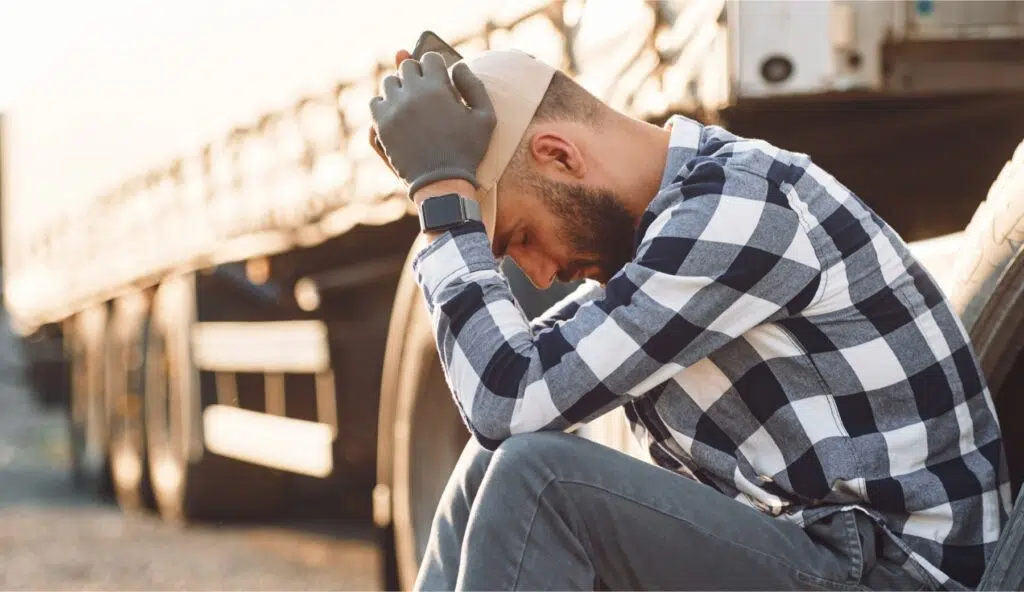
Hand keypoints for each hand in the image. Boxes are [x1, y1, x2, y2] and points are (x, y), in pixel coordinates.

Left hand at [369, 52, 496, 196]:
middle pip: (407, 66)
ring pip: (389, 82)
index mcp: (438, 87)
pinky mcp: (381, 125)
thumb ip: (474, 85)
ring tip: (411, 103)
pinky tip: (397, 114)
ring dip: (400, 88)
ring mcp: (393, 109)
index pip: (429, 58)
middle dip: (417, 75)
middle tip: (426, 92)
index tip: (439, 79)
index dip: (435, 67)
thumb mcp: (486, 118)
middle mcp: (412, 93)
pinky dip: (384, 105)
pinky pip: (375, 102)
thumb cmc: (467, 150)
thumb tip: (458, 65)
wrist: (442, 183)